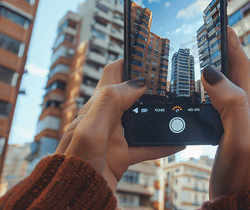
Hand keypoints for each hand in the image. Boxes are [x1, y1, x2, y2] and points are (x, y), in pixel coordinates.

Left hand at [55, 59, 184, 189]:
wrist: (71, 203)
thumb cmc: (73, 169)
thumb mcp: (90, 132)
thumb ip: (110, 104)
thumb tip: (136, 83)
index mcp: (93, 109)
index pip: (111, 76)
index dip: (127, 62)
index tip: (146, 54)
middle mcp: (103, 120)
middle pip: (130, 95)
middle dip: (147, 86)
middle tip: (169, 79)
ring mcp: (113, 139)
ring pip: (141, 120)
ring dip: (157, 114)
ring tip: (176, 106)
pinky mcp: (120, 158)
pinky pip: (146, 146)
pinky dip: (162, 144)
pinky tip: (178, 142)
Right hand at [201, 26, 249, 198]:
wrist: (239, 200)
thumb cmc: (241, 174)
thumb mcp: (238, 138)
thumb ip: (231, 104)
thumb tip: (213, 73)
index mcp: (249, 107)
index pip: (242, 65)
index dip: (232, 42)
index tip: (221, 22)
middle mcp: (245, 110)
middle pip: (235, 70)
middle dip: (223, 48)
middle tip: (207, 31)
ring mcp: (235, 119)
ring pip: (225, 83)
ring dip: (215, 65)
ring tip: (200, 51)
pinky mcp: (225, 129)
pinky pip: (216, 99)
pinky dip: (207, 87)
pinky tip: (196, 88)